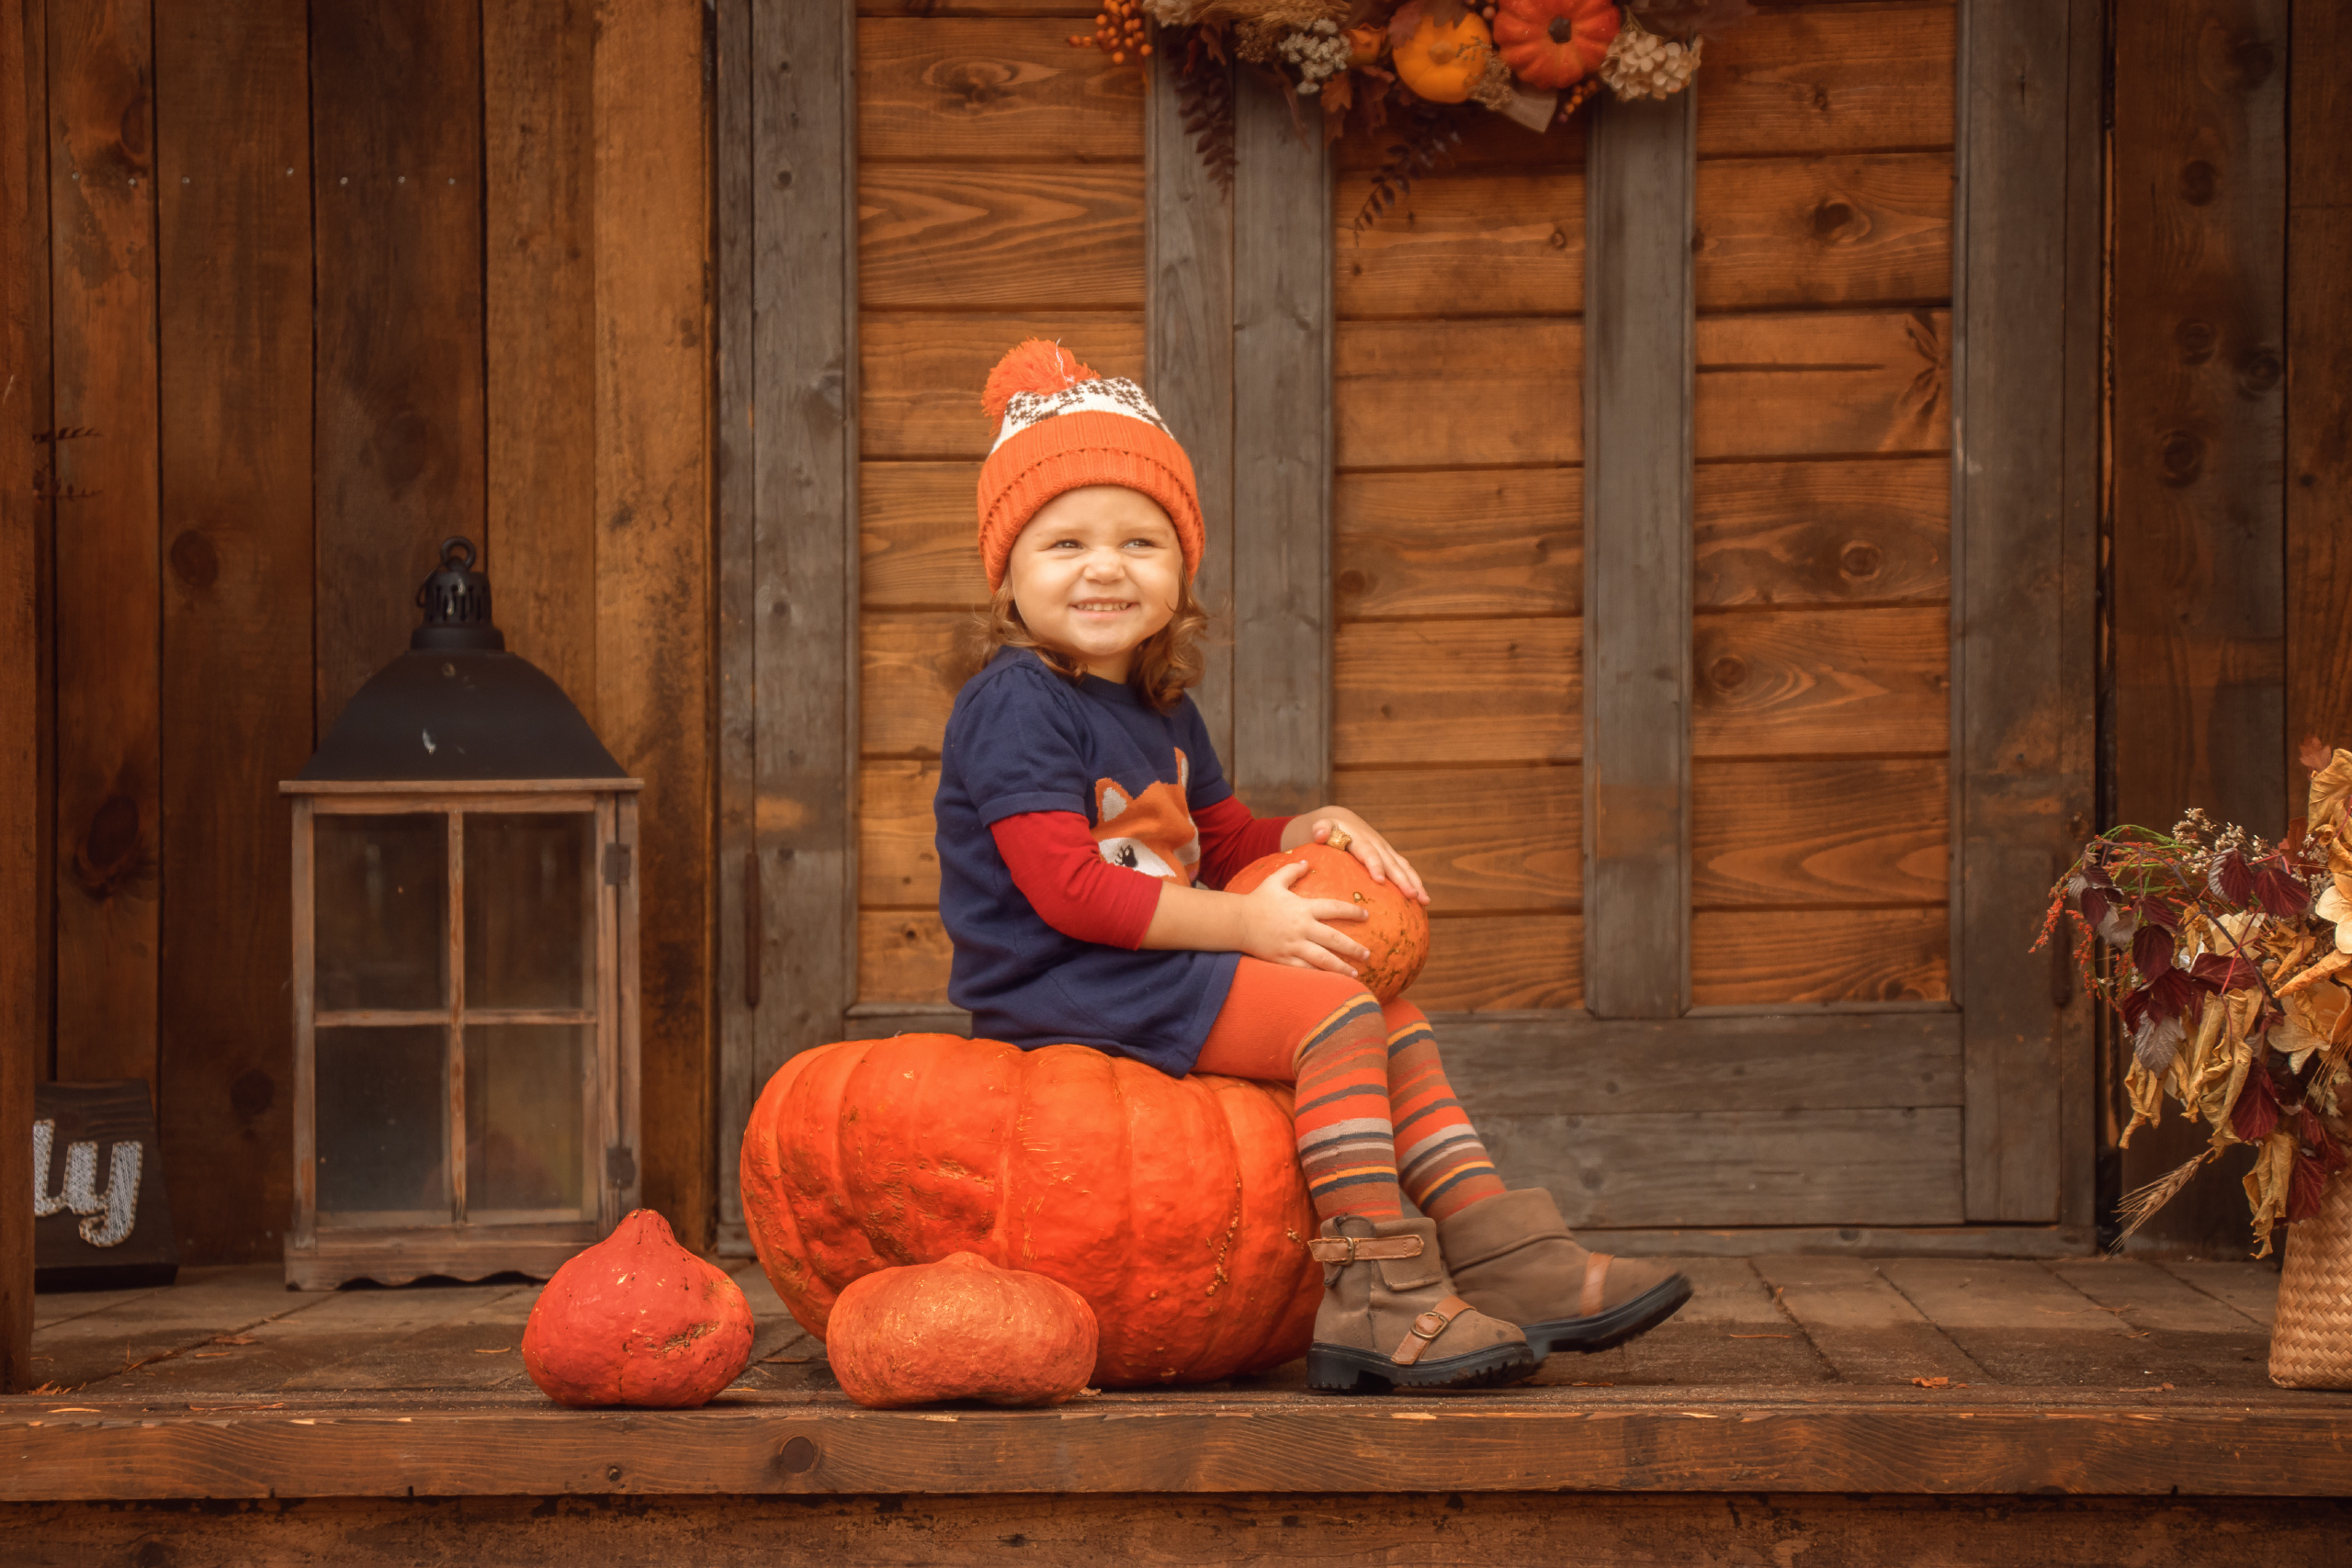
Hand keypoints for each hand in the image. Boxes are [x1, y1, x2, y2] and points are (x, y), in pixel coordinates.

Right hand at [1236, 859, 1369, 974]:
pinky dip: (1319, 976)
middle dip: (1353, 948)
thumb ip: (1291, 871)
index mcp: (1303, 908)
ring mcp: (1293, 946)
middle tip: (1368, 954)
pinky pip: (1305, 970)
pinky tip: (1330, 983)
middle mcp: (1302, 928)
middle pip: (1334, 939)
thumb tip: (1306, 863)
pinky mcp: (1283, 959)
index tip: (1366, 915)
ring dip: (1341, 967)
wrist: (1236, 922)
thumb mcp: (1274, 881)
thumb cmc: (1256, 901)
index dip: (1352, 911)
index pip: (1334, 908)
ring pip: (1323, 959)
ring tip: (1355, 974)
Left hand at [1295, 810, 1430, 905]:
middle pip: (1391, 863)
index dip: (1374, 865)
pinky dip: (1414, 883)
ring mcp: (1385, 850)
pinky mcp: (1390, 856)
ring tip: (1425, 901)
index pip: (1368, 852)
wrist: (1340, 820)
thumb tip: (1320, 833)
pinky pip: (1404, 869)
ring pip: (1403, 866)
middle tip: (1412, 896)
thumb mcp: (1320, 825)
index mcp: (1359, 838)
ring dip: (1415, 882)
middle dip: (1402, 879)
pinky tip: (1423, 901)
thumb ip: (1320, 828)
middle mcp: (1377, 844)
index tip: (1379, 880)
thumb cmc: (1327, 828)